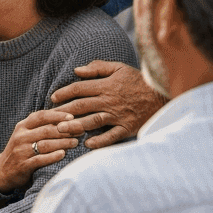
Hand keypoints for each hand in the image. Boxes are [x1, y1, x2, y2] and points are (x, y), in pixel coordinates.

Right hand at [0, 109, 77, 191]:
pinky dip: (52, 156)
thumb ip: (39, 126)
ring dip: (62, 143)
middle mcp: (21, 136)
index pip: (40, 116)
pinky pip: (40, 159)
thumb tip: (62, 117)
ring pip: (45, 144)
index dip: (57, 115)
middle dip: (65, 130)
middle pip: (46, 130)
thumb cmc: (20, 150)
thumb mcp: (25, 134)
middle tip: (80, 131)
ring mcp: (21, 151)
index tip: (72, 117)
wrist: (3, 171)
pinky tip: (63, 154)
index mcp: (22, 126)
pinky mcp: (24, 165)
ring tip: (75, 142)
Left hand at [51, 62, 166, 147]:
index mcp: (106, 85)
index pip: (79, 89)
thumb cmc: (138, 80)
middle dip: (64, 111)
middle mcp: (109, 101)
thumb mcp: (118, 68)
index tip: (53, 98)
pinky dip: (100, 141)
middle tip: (50, 117)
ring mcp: (118, 115)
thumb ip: (97, 67)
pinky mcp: (127, 128)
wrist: (162, 95)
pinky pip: (111, 136)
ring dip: (76, 126)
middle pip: (82, 106)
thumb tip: (77, 70)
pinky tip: (87, 144)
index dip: (64, 93)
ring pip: (93, 121)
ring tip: (62, 130)